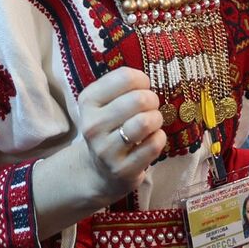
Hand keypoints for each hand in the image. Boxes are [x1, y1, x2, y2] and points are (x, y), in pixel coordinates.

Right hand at [73, 68, 166, 204]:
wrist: (99, 170)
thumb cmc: (110, 127)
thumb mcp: (106, 102)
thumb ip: (124, 86)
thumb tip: (147, 80)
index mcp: (88, 101)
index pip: (125, 77)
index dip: (142, 80)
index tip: (142, 88)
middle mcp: (92, 126)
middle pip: (138, 99)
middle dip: (152, 100)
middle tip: (150, 107)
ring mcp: (106, 150)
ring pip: (145, 122)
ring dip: (156, 119)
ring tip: (152, 122)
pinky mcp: (122, 170)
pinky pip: (154, 144)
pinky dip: (160, 138)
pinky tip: (152, 139)